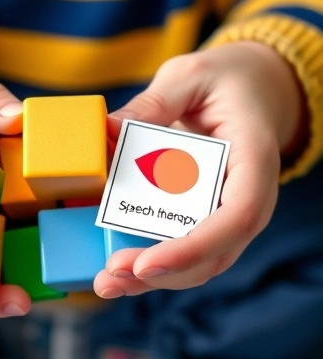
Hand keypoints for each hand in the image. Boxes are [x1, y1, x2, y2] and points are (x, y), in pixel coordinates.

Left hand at [94, 41, 304, 296]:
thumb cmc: (226, 81)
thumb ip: (153, 103)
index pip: (237, 216)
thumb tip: (106, 130)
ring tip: (107, 282)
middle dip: (162, 274)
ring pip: (199, 263)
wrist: (251, 91)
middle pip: (214, 254)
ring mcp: (229, 213)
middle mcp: (248, 197)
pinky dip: (153, 263)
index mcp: (254, 160)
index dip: (193, 246)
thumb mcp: (190, 76)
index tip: (147, 263)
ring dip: (153, 279)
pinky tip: (119, 267)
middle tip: (109, 277)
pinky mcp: (207, 216)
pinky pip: (185, 250)